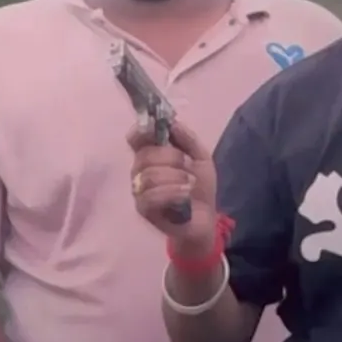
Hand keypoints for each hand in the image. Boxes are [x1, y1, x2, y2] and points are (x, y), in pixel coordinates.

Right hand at [127, 120, 218, 253]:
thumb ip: (188, 139)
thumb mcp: (201, 158)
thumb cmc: (199, 187)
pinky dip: (171, 192)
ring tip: (190, 184)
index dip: (142, 131)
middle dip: (171, 157)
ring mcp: (139, 190)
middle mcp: (140, 170)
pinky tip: (184, 195)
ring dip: (175, 177)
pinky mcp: (143, 209)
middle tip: (188, 165)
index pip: (136, 138)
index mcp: (152, 154)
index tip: (156, 130)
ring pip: (148, 175)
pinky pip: (151, 196)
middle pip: (145, 155)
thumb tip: (173, 122)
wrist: (205, 219)